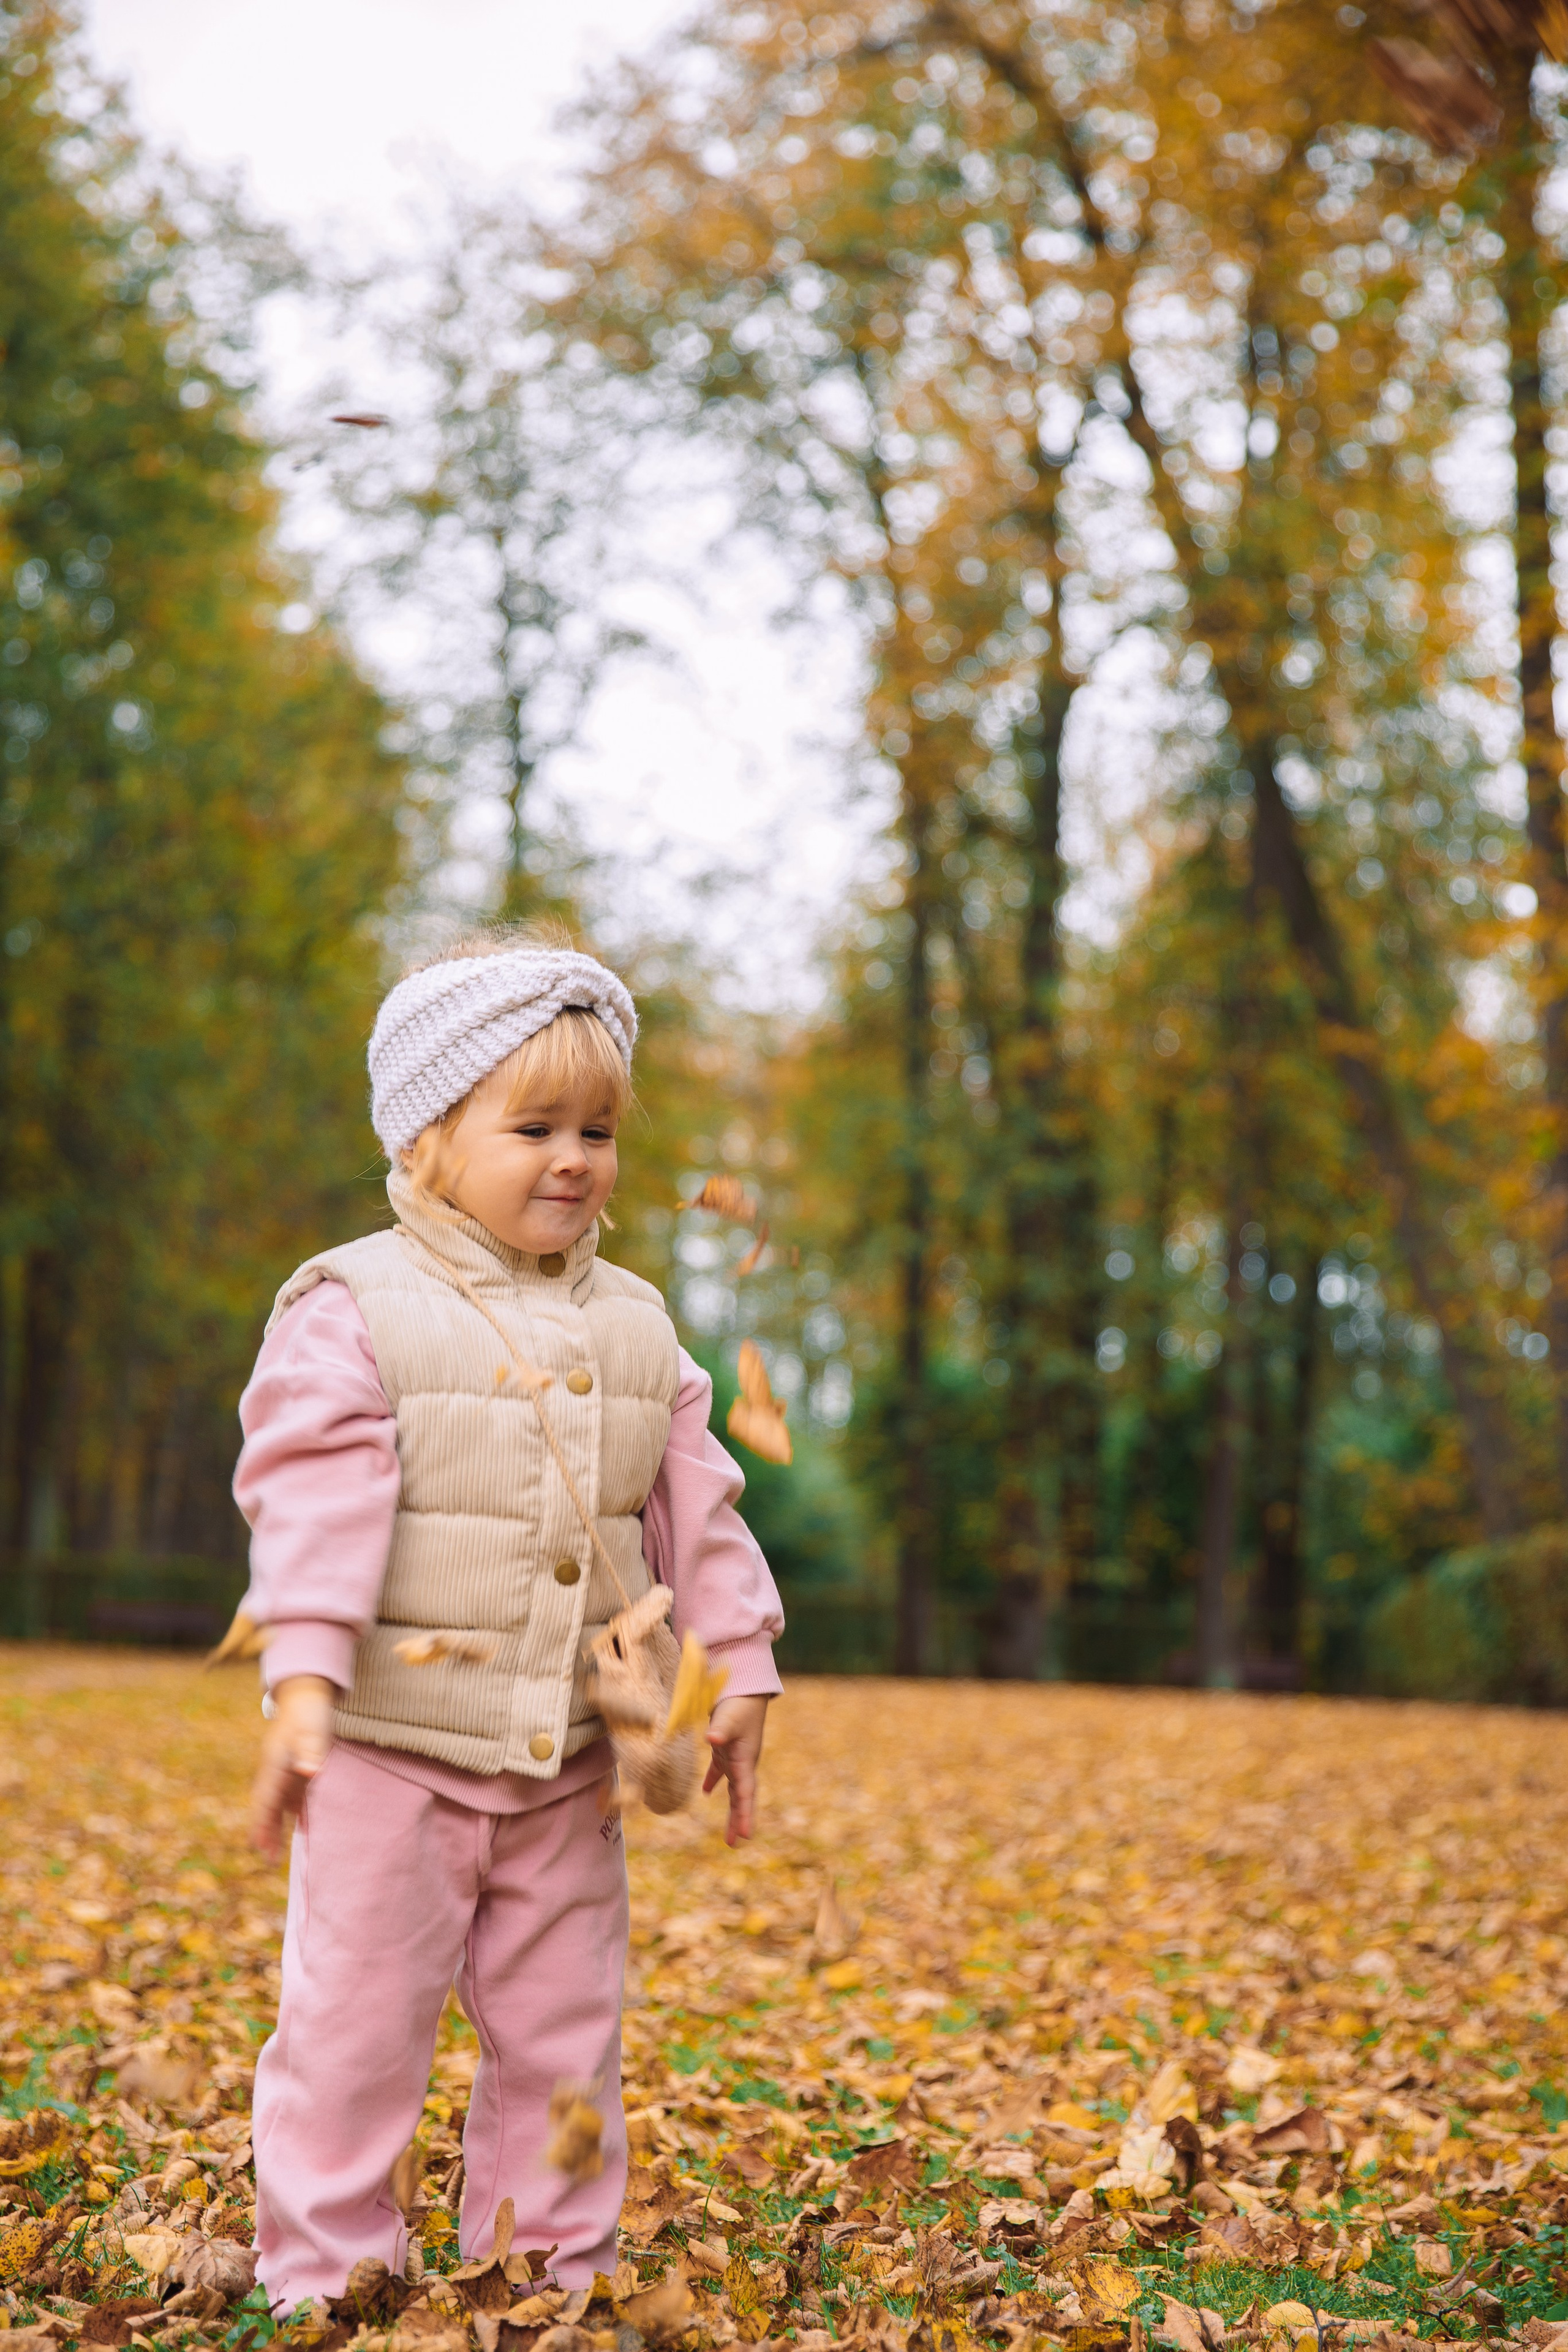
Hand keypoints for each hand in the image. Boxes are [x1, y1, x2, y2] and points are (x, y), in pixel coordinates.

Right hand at [250, 1674, 334, 1858]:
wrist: (307, 1690)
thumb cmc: (310, 1710)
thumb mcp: (312, 1729)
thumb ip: (311, 1751)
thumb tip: (309, 1773)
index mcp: (274, 1763)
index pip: (266, 1799)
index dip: (263, 1824)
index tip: (260, 1847)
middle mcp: (274, 1768)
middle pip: (267, 1805)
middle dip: (265, 1831)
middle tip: (268, 1859)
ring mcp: (283, 1767)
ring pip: (277, 1802)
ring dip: (276, 1825)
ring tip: (276, 1852)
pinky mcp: (295, 1765)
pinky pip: (291, 1794)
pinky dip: (293, 1811)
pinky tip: (300, 1824)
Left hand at [702, 1694, 769, 1845]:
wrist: (744, 1687)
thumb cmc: (738, 1703)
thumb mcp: (729, 1717)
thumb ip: (721, 1729)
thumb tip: (712, 1739)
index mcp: (746, 1759)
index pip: (746, 1792)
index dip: (746, 1814)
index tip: (745, 1835)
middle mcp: (743, 1763)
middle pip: (743, 1797)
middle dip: (740, 1819)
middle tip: (735, 1843)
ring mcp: (735, 1757)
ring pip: (735, 1790)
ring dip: (732, 1810)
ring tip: (729, 1834)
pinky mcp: (726, 1749)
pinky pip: (721, 1772)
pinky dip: (714, 1782)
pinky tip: (707, 1793)